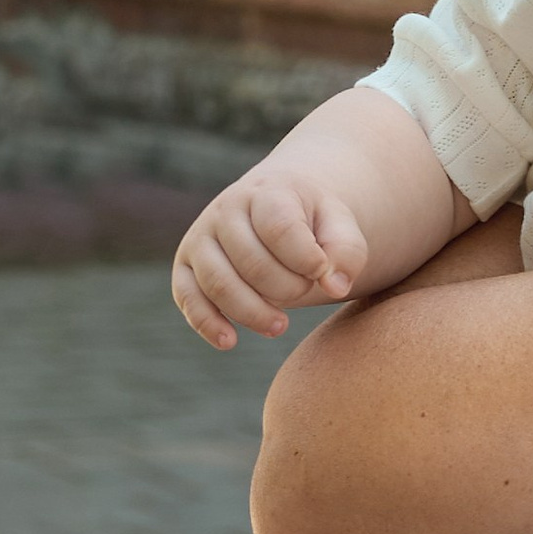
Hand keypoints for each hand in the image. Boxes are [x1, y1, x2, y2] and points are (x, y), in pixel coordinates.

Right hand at [174, 166, 371, 348]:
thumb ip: (346, 251)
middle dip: (287, 289)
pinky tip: (230, 341)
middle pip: (252, 263)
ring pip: (219, 284)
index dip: (306, 259)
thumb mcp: (339, 225)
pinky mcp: (186, 267)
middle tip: (305, 290)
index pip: (280, 228)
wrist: (274, 210)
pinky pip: (187, 297)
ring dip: (253, 313)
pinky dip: (206, 322)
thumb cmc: (311, 223)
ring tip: (281, 325)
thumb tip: (335, 286)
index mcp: (267, 192)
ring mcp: (201, 238)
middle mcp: (225, 210)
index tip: (321, 271)